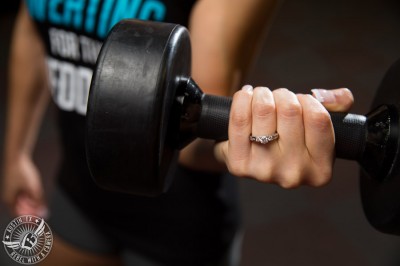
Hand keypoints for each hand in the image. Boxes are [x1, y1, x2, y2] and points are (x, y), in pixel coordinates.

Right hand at [2, 154, 47, 216]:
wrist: (17, 157)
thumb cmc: (24, 172)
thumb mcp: (33, 188)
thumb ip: (39, 201)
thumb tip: (44, 212)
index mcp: (9, 200)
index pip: (18, 215)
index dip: (28, 220)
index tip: (38, 222)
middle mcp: (9, 197)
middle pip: (20, 210)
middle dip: (30, 213)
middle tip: (41, 215)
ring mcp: (11, 191)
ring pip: (22, 203)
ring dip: (30, 206)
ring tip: (39, 206)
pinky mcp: (15, 186)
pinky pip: (22, 196)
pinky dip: (29, 198)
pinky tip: (36, 196)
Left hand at [214, 86, 353, 187]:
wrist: (252, 157)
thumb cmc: (288, 139)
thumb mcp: (318, 128)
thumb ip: (336, 107)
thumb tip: (334, 96)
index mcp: (320, 169)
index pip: (318, 118)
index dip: (307, 100)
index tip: (300, 100)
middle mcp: (294, 173)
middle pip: (289, 110)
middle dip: (282, 95)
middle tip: (277, 98)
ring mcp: (265, 170)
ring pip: (264, 109)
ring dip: (262, 94)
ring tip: (261, 97)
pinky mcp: (240, 164)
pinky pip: (240, 118)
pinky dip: (242, 99)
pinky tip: (246, 97)